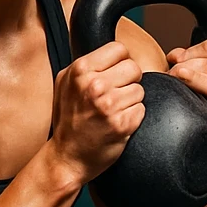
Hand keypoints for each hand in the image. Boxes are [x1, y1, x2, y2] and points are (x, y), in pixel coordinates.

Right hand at [50, 40, 145, 184]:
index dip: (119, 63)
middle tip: (113, 95)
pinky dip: (133, 116)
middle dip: (128, 81)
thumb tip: (113, 52)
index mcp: (80, 70)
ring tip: (112, 111)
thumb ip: (87, 65)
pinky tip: (116, 122)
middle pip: (134, 68)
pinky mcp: (123, 123)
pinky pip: (141, 109)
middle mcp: (95, 85)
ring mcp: (109, 105)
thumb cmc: (68, 119)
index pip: (119, 49)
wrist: (67, 156)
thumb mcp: (65, 83)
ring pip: (140, 90)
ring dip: (130, 101)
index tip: (112, 75)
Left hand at [166, 40, 206, 142]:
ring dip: (187, 71)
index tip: (173, 59)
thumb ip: (187, 63)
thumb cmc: (190, 113)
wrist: (197, 147)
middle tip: (169, 73)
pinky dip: (196, 80)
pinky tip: (180, 80)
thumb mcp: (190, 82)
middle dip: (186, 62)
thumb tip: (176, 55)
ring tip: (171, 79)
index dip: (189, 50)